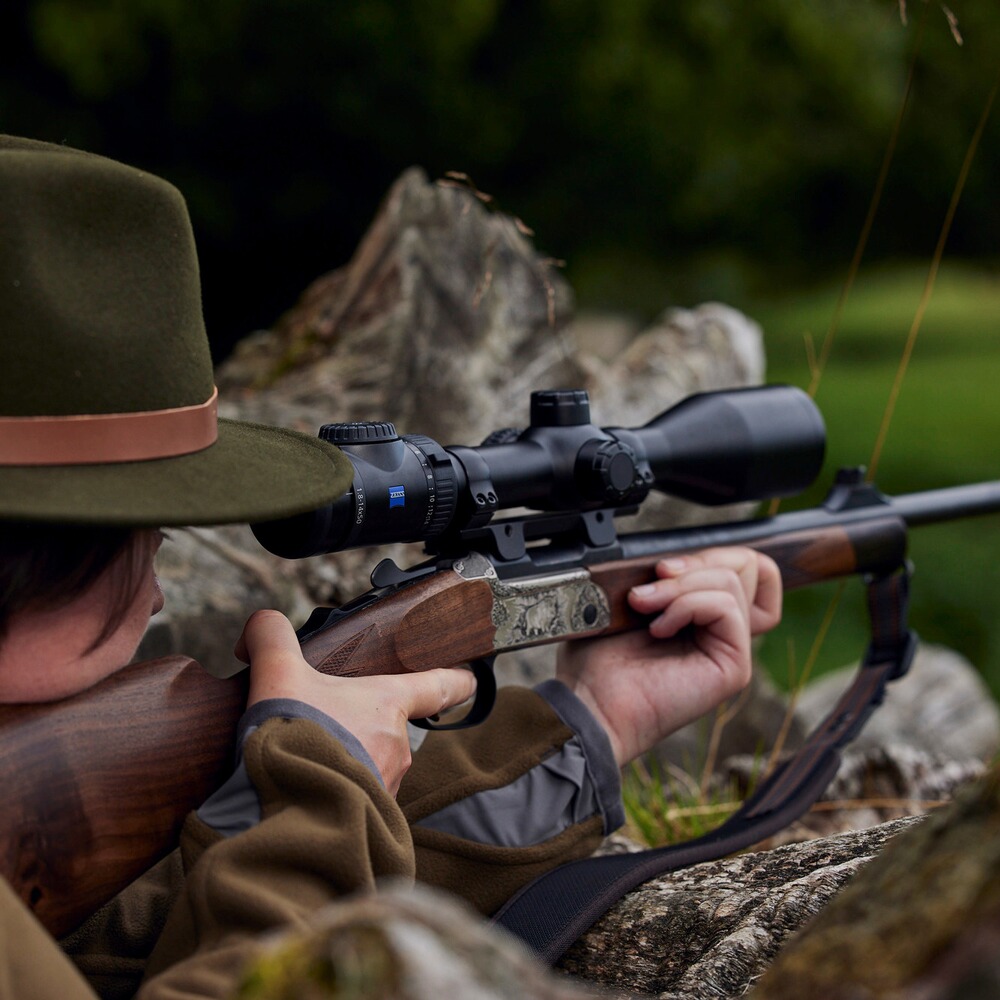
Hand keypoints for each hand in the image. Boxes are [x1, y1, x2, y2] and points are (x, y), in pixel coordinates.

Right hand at [234, 609, 476, 794]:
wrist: (288, 816)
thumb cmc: (293, 738)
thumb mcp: (276, 675)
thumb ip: (272, 638)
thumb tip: (262, 626)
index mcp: (386, 705)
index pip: (436, 685)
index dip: (454, 678)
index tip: (470, 678)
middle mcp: (396, 747)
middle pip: (384, 730)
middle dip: (355, 729)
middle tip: (318, 728)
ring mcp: (386, 788)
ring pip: (368, 768)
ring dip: (342, 765)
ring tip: (300, 764)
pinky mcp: (370, 824)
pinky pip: (355, 803)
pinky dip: (333, 797)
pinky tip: (303, 795)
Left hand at [555, 547, 781, 766]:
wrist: (590, 701)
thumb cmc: (599, 660)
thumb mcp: (631, 600)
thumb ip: (666, 577)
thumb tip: (678, 557)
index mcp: (704, 615)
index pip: (746, 566)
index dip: (714, 554)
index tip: (666, 566)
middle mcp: (723, 632)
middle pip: (747, 566)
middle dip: (694, 561)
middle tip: (654, 577)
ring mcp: (732, 649)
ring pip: (732, 581)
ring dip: (678, 585)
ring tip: (643, 607)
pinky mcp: (734, 666)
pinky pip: (726, 607)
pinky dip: (686, 605)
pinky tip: (658, 628)